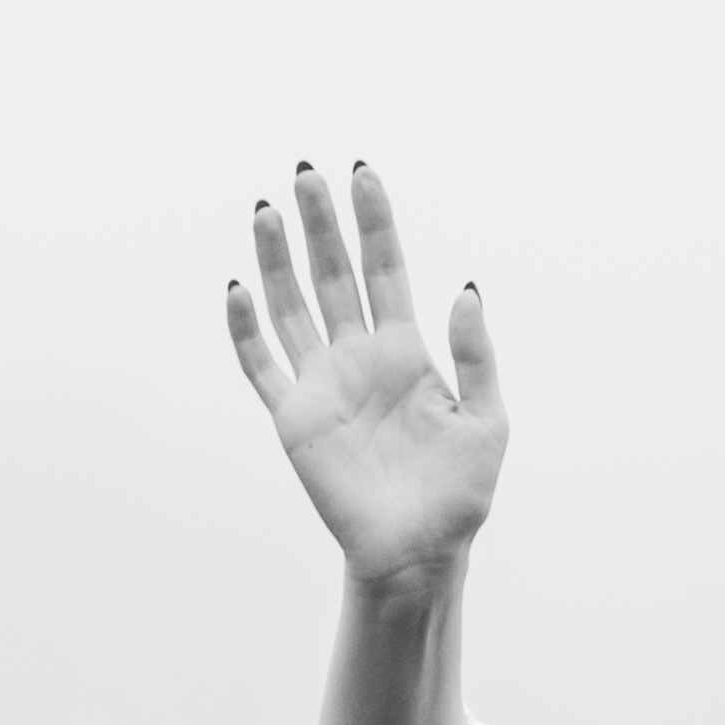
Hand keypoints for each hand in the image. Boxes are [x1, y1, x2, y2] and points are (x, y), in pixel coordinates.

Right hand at [226, 164, 503, 591]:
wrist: (419, 552)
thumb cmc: (459, 493)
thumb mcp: (487, 420)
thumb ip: (475, 355)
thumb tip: (464, 289)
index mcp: (406, 351)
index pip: (386, 269)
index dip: (374, 222)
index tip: (363, 174)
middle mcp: (359, 358)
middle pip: (333, 274)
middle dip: (319, 224)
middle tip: (305, 172)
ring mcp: (322, 385)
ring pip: (292, 307)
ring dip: (277, 261)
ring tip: (266, 210)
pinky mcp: (293, 420)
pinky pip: (261, 367)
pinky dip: (245, 330)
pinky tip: (238, 290)